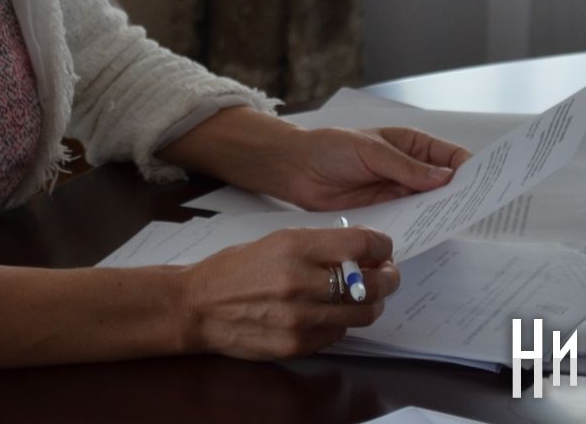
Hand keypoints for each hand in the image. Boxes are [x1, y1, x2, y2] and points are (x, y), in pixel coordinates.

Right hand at [179, 225, 399, 360]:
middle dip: (387, 278)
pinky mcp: (296, 344)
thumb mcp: (274, 241)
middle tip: (387, 275)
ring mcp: (299, 317)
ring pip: (362, 313)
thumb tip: (360, 251)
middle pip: (370, 284)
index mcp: (293, 246)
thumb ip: (317, 245)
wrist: (198, 306)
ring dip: (371, 304)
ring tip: (365, 297)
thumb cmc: (234, 269)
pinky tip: (330, 313)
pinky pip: (338, 335)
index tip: (383, 249)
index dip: (380, 246)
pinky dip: (341, 323)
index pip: (360, 245)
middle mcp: (299, 281)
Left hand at [268, 125, 472, 210]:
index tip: (487, 184)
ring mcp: (400, 193)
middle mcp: (411, 170)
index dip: (471, 169)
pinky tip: (431, 236)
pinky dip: (422, 228)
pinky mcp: (387, 213)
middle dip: (463, 195)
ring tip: (461, 226)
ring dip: (444, 214)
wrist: (296, 169)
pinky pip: (411, 222)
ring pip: (431, 206)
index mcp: (412, 145)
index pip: (451, 157)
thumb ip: (405, 167)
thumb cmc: (331, 148)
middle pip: (446, 185)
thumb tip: (446, 178)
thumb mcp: (370, 151)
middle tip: (481, 210)